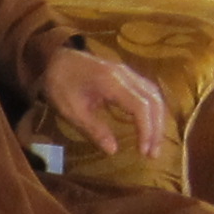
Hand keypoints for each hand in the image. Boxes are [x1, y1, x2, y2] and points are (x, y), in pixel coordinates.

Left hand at [39, 47, 169, 159]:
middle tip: (153, 154)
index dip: (146, 130)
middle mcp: (126, 75)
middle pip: (153, 100)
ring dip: (158, 120)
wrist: (56, 58)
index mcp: (111, 82)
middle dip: (156, 129)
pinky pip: (148, 91)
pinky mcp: (127, 75)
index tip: (143, 152)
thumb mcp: (70, 110)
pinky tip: (149, 125)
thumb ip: (93, 129)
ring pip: (154, 95)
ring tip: (153, 144)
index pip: (140, 106)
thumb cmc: (60, 84)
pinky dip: (152, 110)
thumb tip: (113, 151)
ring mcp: (128, 73)